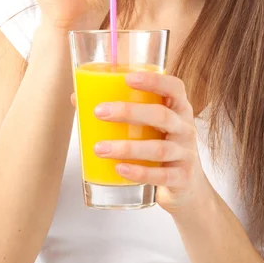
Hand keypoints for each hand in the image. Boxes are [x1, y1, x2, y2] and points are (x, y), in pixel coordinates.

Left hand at [70, 73, 209, 215]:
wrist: (187, 184)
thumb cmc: (161, 143)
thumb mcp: (149, 124)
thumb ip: (121, 109)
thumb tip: (76, 98)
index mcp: (178, 107)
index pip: (174, 87)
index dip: (154, 81)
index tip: (128, 78)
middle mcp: (185, 127)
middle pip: (162, 115)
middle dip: (129, 112)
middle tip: (100, 112)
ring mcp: (186, 153)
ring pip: (158, 148)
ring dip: (127, 147)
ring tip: (99, 148)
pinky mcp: (182, 177)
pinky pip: (161, 175)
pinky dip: (139, 172)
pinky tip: (119, 169)